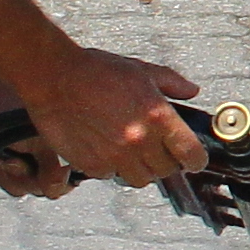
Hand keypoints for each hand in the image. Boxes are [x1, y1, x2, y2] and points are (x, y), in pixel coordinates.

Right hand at [9, 44, 205, 193]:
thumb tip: (192, 92)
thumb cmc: (95, 71)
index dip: (196, 159)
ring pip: (140, 178)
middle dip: (166, 161)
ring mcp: (115, 155)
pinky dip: (111, 167)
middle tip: (157, 150)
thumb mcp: (142, 70)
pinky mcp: (92, 164)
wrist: (53, 78)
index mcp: (158, 116)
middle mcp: (139, 140)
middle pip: (166, 170)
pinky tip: (105, 148)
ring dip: (140, 168)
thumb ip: (172, 84)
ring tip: (130, 150)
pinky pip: (110, 176)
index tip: (193, 160)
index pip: (191, 154)